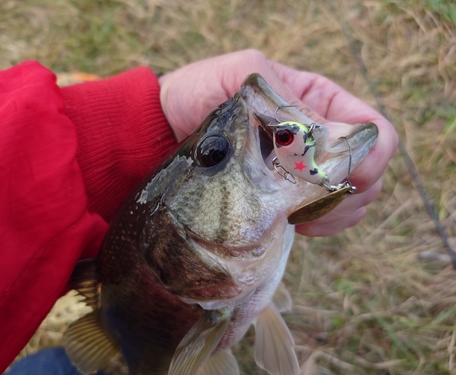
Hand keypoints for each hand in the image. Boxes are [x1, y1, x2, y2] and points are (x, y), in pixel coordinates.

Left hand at [158, 49, 397, 236]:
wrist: (165, 130)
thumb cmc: (200, 93)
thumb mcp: (241, 79)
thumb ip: (286, 99)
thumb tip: (333, 138)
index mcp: (319, 102)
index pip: (373, 132)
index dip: (368, 158)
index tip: (336, 174)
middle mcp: (321, 138)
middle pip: (370, 173)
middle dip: (349, 192)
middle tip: (308, 199)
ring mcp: (307, 171)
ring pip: (352, 201)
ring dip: (333, 213)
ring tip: (296, 213)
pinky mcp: (288, 198)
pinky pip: (326, 219)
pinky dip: (319, 225)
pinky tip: (292, 222)